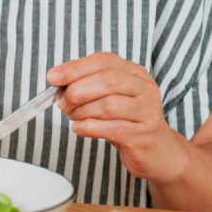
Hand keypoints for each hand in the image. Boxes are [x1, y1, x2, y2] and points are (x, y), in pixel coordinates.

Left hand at [49, 52, 189, 184]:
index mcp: (135, 73)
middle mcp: (145, 89)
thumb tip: (57, 81)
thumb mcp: (111, 97)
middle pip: (107, 80)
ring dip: (82, 111)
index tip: (53, 77)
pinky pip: (112, 128)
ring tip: (72, 116)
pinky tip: (80, 128)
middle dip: (78, 90)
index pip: (104, 61)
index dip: (75, 67)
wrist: (159, 151)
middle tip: (62, 102)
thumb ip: (88, 85)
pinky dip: (89, 127)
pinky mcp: (143, 135)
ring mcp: (147, 112)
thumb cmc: (129, 121)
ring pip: (109, 105)